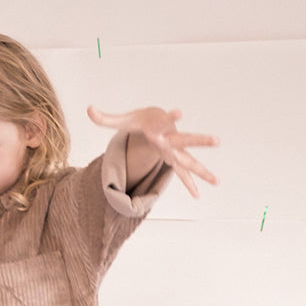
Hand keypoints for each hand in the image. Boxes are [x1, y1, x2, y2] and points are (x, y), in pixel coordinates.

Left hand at [87, 104, 218, 197]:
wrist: (156, 119)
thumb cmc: (140, 121)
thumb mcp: (123, 120)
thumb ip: (105, 118)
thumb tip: (88, 110)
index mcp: (160, 128)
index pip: (166, 121)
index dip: (171, 117)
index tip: (180, 111)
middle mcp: (171, 140)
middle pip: (187, 140)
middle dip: (200, 141)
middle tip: (217, 140)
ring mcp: (174, 151)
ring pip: (190, 162)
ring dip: (202, 171)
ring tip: (216, 181)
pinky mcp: (173, 160)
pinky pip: (182, 174)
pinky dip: (190, 184)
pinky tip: (198, 195)